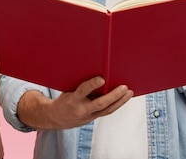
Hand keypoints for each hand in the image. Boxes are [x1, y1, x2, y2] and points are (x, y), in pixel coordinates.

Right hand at [18, 77, 133, 129]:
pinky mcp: (93, 118)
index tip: (101, 78)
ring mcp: (88, 116)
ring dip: (120, 101)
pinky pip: (107, 111)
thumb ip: (80, 83)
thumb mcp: (67, 89)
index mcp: (72, 99)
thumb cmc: (64, 98)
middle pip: (100, 103)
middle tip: (124, 87)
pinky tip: (124, 97)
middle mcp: (81, 109)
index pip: (82, 91)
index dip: (92, 85)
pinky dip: (117, 104)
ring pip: (107, 110)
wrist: (56, 118)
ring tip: (129, 92)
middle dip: (113, 95)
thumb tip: (96, 68)